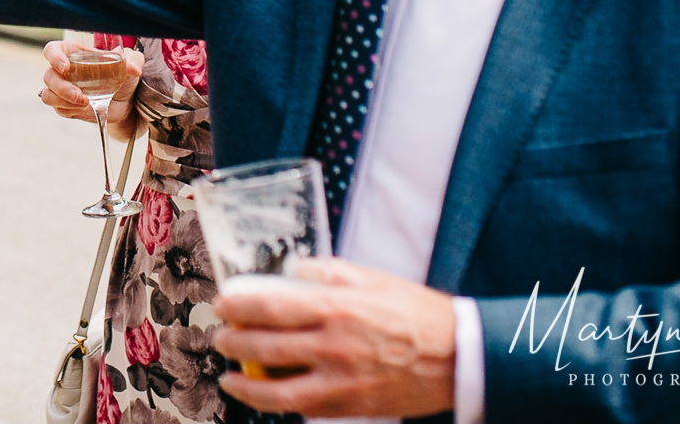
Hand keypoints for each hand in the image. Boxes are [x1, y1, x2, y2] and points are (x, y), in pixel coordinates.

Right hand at [39, 40, 143, 127]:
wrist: (126, 102)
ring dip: (63, 100)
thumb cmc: (124, 75)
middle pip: (49, 76)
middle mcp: (63, 70)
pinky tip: (86, 109)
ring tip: (85, 103)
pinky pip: (58, 108)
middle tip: (79, 95)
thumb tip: (133, 69)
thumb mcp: (131, 63)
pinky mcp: (66, 106)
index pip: (52, 50)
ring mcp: (62, 89)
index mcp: (73, 53)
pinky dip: (69, 110)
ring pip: (48, 94)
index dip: (54, 57)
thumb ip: (134, 60)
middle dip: (61, 87)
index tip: (65, 66)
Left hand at [212, 257, 456, 418]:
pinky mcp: (352, 407)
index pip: (271, 307)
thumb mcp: (370, 278)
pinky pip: (305, 409)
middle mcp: (335, 347)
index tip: (223, 304)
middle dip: (233, 344)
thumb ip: (326, 274)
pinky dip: (281, 403)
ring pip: (277, 392)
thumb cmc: (414, 312)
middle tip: (221, 337)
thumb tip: (289, 271)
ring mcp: (342, 383)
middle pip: (265, 349)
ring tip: (231, 377)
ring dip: (246, 385)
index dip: (238, 306)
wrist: (458, 357)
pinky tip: (269, 393)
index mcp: (338, 308)